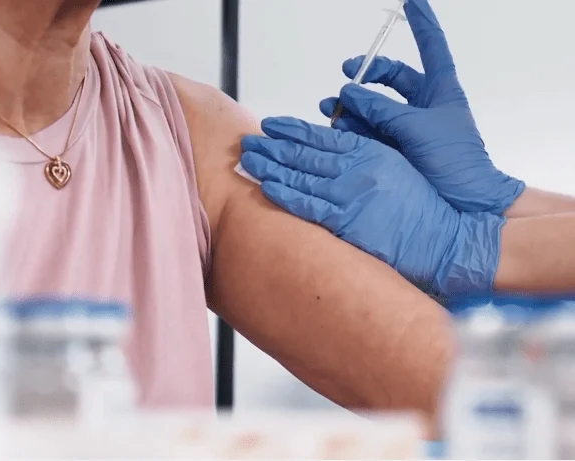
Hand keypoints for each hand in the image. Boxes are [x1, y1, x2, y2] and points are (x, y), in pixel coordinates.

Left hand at [240, 116, 504, 294]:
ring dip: (271, 167)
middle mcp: (356, 169)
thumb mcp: (396, 168)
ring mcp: (351, 195)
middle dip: (272, 146)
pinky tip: (267, 187)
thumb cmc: (425, 205)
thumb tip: (331, 155)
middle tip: (248, 142)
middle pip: (304, 153)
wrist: (448, 237)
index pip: (321, 136)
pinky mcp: (349, 222)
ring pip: (301, 176)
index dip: (292, 129)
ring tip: (248, 160)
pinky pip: (310, 206)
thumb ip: (364, 158)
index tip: (271, 125)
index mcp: (369, 152)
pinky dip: (287, 195)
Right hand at [320, 0, 524, 214]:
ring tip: (330, 107)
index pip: (431, 47)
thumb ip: (381, 108)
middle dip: (366, 74)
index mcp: (440, 90)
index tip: (412, 1)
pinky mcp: (393, 149)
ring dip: (351, 104)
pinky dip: (350, 128)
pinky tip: (335, 126)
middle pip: (390, 77)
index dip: (421, 23)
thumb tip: (349, 92)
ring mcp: (405, 127)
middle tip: (348, 74)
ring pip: (372, 106)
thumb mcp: (417, 127)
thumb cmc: (455, 161)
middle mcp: (422, 104)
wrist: (464, 203)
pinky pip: (366, 131)